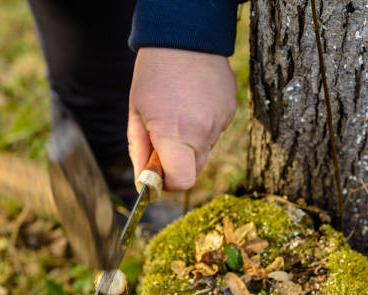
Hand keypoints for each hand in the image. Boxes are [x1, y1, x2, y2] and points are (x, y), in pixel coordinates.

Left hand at [128, 48, 236, 190]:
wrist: (186, 37)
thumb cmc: (154, 74)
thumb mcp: (137, 112)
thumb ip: (140, 151)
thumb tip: (143, 181)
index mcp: (175, 135)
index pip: (182, 181)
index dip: (168, 183)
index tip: (158, 173)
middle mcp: (203, 133)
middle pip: (195, 170)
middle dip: (178, 164)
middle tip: (164, 141)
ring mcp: (221, 122)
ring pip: (205, 149)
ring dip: (191, 142)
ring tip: (179, 111)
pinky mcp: (230, 111)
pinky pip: (215, 131)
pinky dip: (203, 126)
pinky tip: (193, 102)